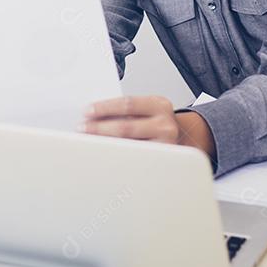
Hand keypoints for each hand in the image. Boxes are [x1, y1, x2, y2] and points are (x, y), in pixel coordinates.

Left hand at [83, 95, 216, 157]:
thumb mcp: (147, 109)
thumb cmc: (157, 122)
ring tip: (89, 143)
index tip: (87, 112)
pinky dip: (118, 157)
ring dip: (106, 144)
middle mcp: (166, 124)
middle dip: (100, 129)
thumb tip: (93, 116)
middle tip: (82, 129)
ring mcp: (166, 145)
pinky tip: (105, 155)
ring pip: (130, 146)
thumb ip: (126, 110)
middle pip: (126, 127)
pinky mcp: (162, 162)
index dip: (105, 108)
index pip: (128, 104)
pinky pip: (136, 159)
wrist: (184, 137)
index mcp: (159, 104)